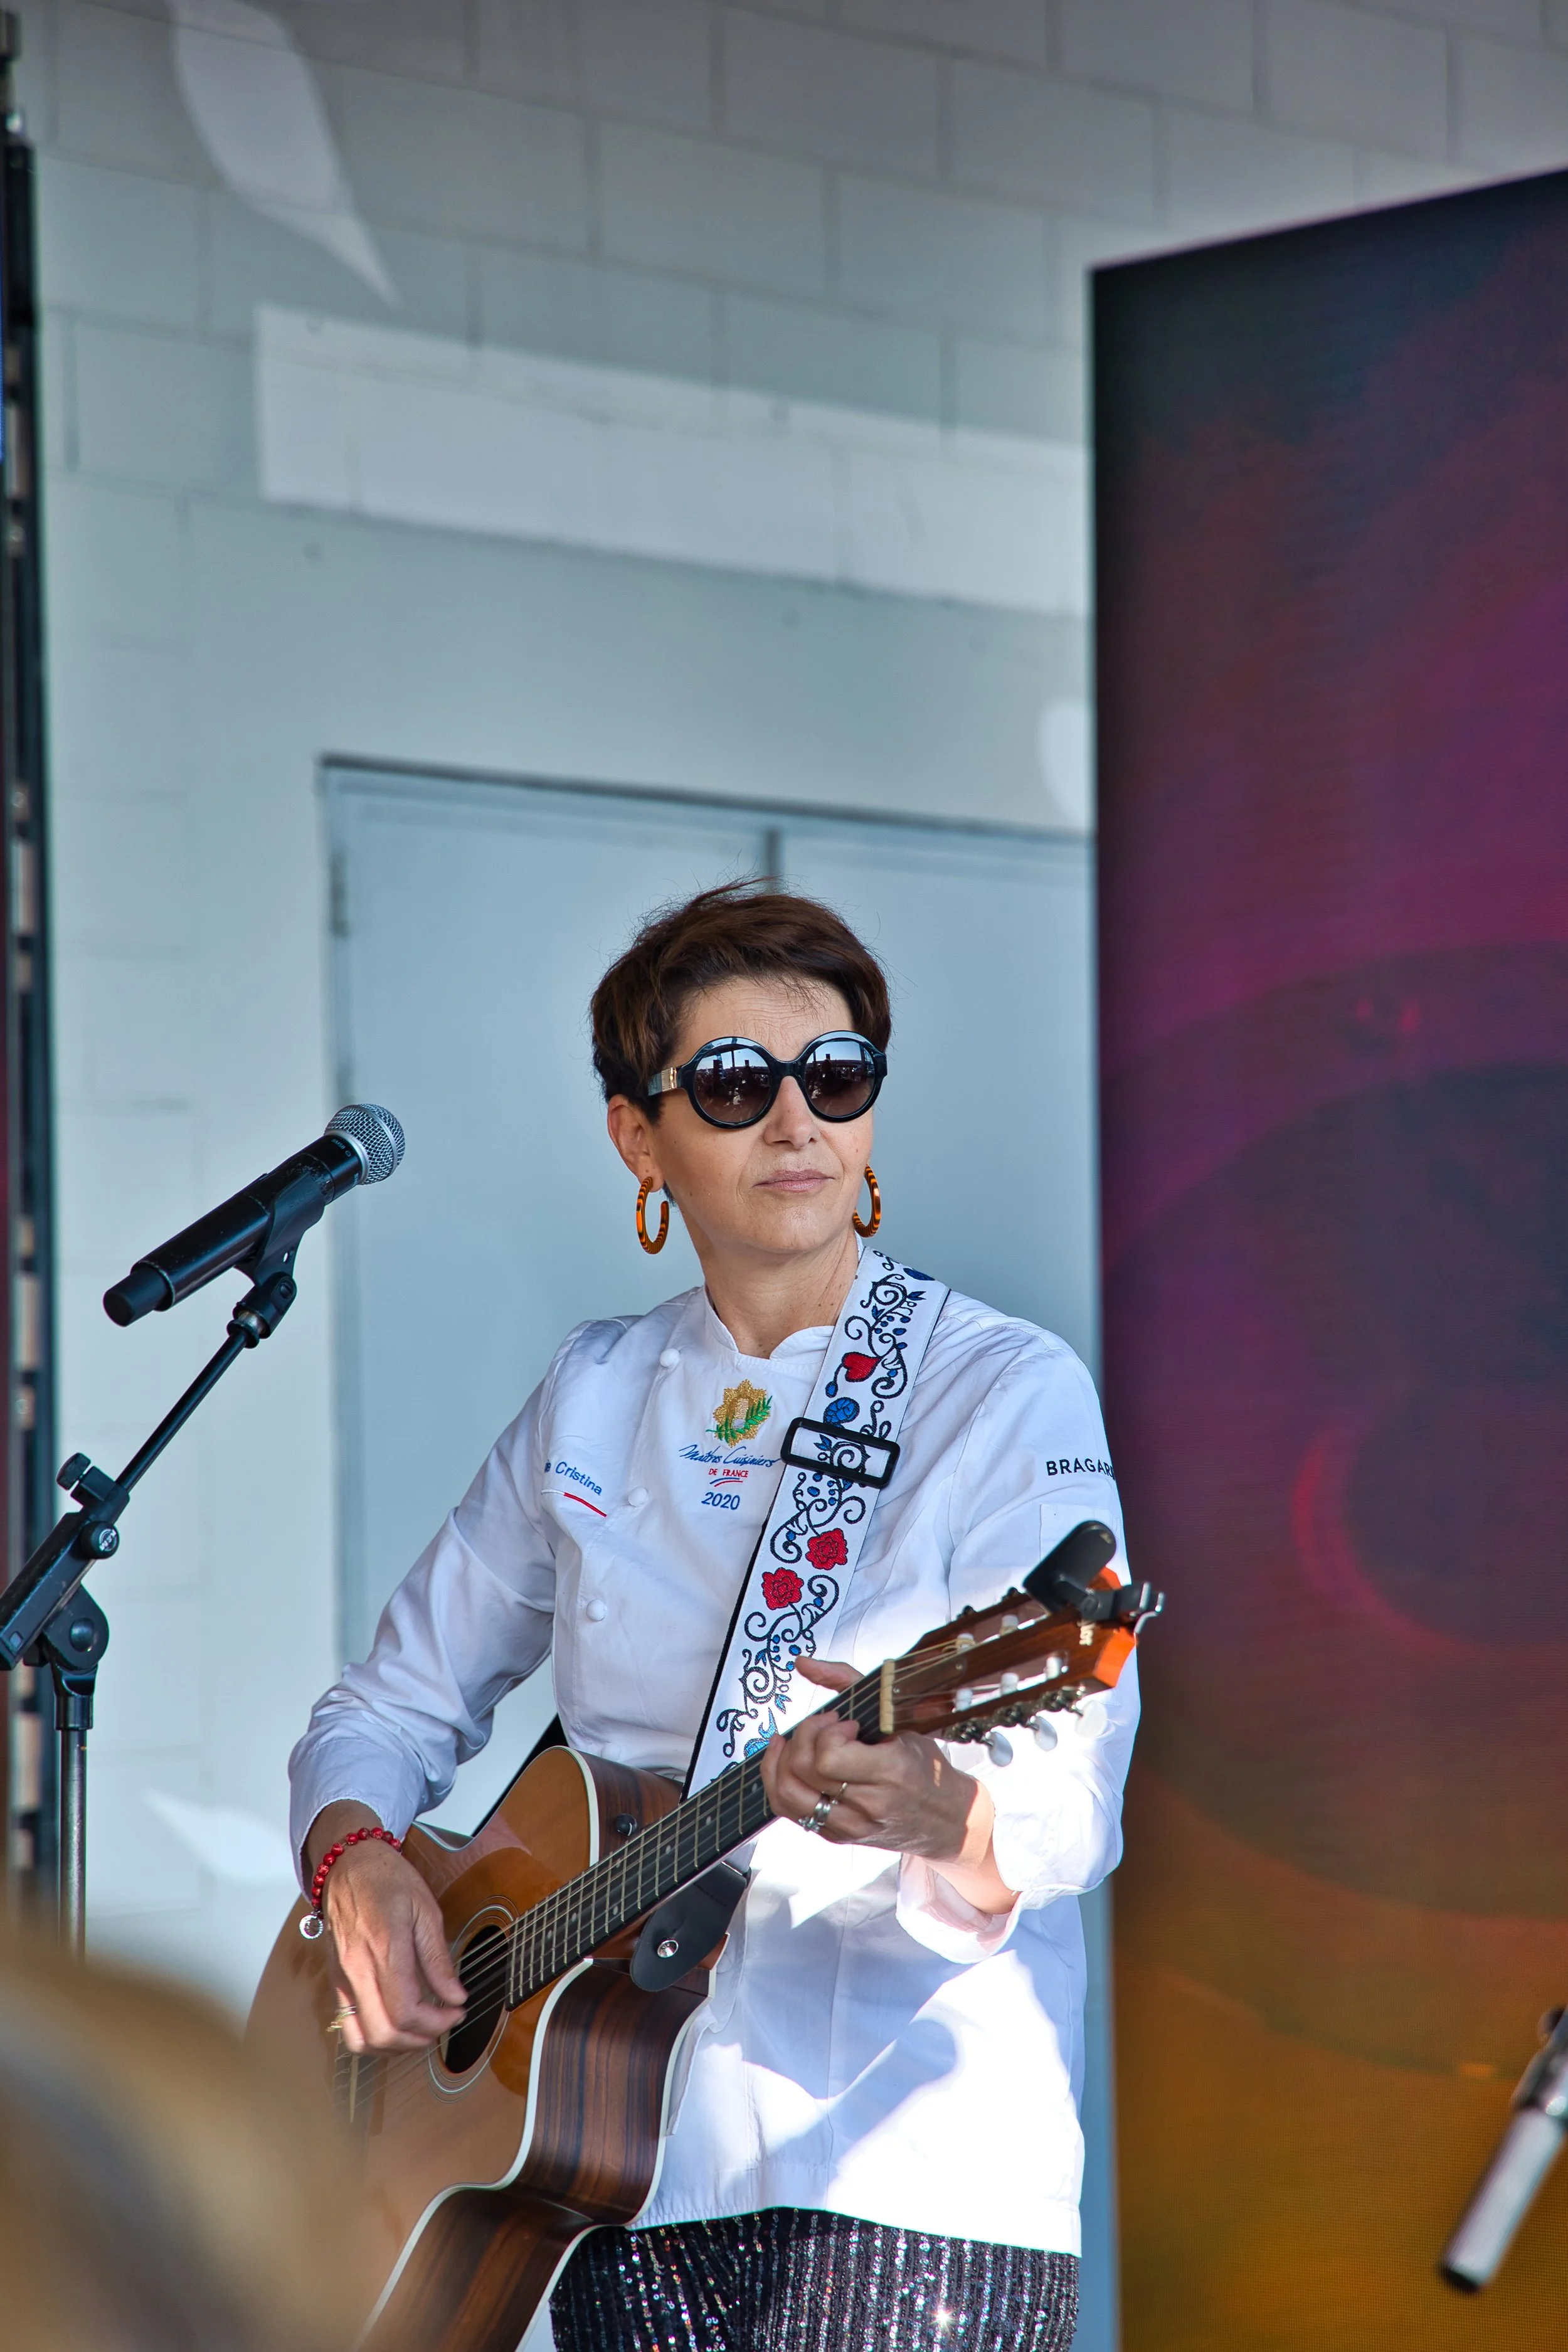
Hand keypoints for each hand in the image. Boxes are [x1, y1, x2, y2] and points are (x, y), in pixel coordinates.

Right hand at [305, 1805, 466, 2052]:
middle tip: (442, 2024)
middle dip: (418, 2040)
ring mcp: (341, 1979)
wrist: (347, 1865)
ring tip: (421, 2029)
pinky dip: (373, 2038)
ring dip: (394, 2046)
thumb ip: (438, 1958)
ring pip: (361, 2039)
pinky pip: (348, 2026)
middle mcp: (356, 1970)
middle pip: (383, 2033)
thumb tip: (455, 1996)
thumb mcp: (425, 1909)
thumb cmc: (387, 1879)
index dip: (436, 2023)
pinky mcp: (335, 1982)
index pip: (405, 2011)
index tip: (456, 2012)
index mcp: (383, 1949)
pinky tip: (395, 2023)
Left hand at [758, 1660, 1015, 1915]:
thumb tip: (802, 1662)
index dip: (826, 1732)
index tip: (846, 1723)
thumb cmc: (923, 1765)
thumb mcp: (900, 1718)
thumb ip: (849, 1681)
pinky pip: (789, 1812)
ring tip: (796, 1741)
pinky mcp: (837, 1837)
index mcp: (890, 1772)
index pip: (828, 1757)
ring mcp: (850, 1826)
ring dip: (781, 1760)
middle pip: (803, 1772)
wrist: (945, 1819)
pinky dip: (780, 1781)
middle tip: (824, 1728)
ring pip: (788, 1795)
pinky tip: (789, 1762)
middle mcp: (868, 1805)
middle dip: (803, 1737)